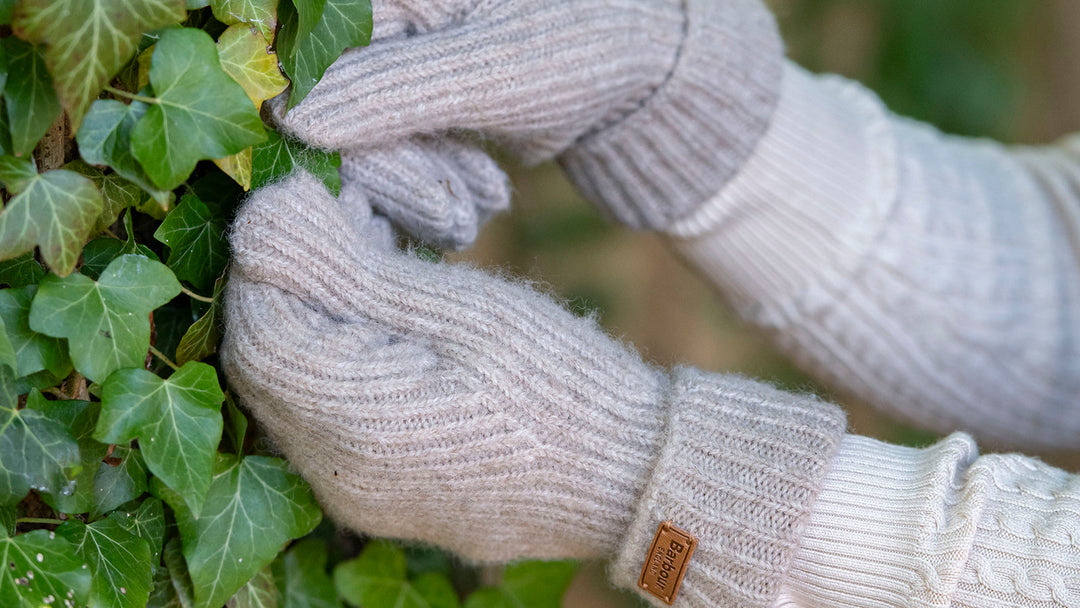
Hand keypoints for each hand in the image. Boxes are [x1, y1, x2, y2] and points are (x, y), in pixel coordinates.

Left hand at [221, 167, 845, 604]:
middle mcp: (338, 476)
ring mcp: (360, 496)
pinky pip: (329, 420)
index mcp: (353, 427)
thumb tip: (264, 220)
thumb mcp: (462, 310)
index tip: (327, 206)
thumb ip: (350, 272)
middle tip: (361, 228)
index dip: (276, 257)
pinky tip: (398, 324)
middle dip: (298, 284)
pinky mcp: (385, 497)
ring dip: (322, 318)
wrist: (626, 477)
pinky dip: (344, 360)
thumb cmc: (558, 386)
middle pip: (267, 362)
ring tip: (387, 266)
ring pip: (295, 390)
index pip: (257, 329)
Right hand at [274, 0, 783, 230]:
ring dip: (420, 193)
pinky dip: (433, 188)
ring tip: (481, 205)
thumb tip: (288, 118)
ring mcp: (390, 56)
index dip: (337, 142)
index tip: (372, 200)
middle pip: (329, 112)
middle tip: (458, 218)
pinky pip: (391, 156)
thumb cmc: (580, 49)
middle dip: (393, 179)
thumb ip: (389, 91)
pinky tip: (481, 196)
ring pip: (359, 145)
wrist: (644, 68)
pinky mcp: (410, 96)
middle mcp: (373, 13)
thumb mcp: (490, 73)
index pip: (312, 68)